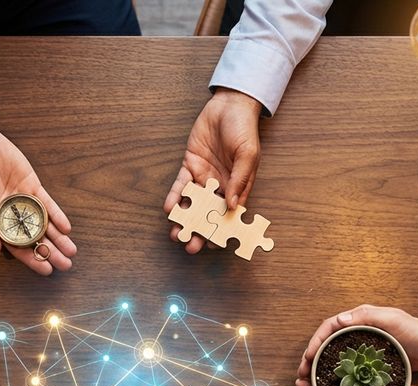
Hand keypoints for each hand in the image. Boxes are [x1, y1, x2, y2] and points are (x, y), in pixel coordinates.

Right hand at [0, 111, 75, 275]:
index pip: (17, 247)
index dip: (32, 259)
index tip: (47, 270)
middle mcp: (11, 215)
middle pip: (34, 239)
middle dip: (50, 252)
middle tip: (65, 265)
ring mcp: (23, 201)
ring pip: (44, 224)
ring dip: (58, 238)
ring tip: (71, 251)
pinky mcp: (32, 186)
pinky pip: (47, 204)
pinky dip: (57, 216)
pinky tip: (66, 228)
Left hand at [163, 88, 261, 253]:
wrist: (229, 105)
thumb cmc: (244, 130)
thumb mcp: (248, 155)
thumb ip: (240, 181)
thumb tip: (233, 206)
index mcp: (238, 187)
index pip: (228, 215)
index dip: (221, 231)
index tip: (213, 246)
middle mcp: (220, 186)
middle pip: (208, 214)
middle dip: (199, 231)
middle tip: (190, 246)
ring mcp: (203, 177)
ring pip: (192, 204)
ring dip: (184, 219)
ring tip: (175, 233)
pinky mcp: (190, 166)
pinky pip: (181, 186)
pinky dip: (175, 197)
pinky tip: (169, 208)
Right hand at [296, 305, 417, 380]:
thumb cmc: (415, 331)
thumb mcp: (392, 320)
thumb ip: (367, 317)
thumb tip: (339, 320)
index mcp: (359, 318)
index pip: (329, 328)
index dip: (315, 341)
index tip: (308, 356)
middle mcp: (356, 331)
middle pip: (326, 342)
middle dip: (311, 356)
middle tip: (303, 373)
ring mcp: (361, 346)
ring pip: (333, 355)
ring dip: (319, 367)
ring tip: (310, 381)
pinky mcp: (368, 360)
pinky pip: (346, 366)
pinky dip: (335, 374)